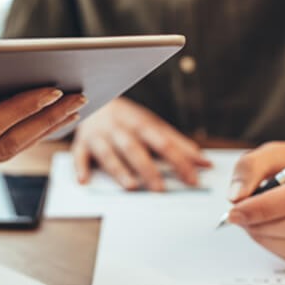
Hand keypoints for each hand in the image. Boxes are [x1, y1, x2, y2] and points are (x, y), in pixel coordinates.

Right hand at [71, 97, 210, 190]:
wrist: (95, 96)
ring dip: (119, 169)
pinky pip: (79, 155)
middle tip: (161, 188)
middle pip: (135, 148)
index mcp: (140, 122)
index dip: (178, 160)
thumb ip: (179, 144)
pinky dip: (80, 167)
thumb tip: (204, 163)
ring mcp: (99, 135)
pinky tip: (85, 180)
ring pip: (109, 153)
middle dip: (148, 168)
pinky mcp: (82, 143)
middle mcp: (120, 128)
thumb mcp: (153, 125)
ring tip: (131, 186)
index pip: (163, 142)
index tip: (192, 178)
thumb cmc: (128, 118)